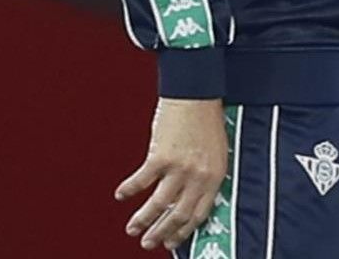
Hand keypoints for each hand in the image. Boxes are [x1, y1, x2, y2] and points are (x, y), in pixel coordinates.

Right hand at [116, 97, 227, 250]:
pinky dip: (129, 190)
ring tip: (132, 229)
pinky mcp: (160, 157)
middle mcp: (198, 176)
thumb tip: (189, 199)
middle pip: (177, 215)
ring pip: (158, 205)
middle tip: (148, 243)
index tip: (172, 242)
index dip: (183, 231)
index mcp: (216, 176)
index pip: (199, 214)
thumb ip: (206, 177)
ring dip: (143, 220)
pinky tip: (121, 195)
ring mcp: (179, 168)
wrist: (197, 95)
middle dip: (161, 233)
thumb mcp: (217, 153)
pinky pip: (141, 181)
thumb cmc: (207, 120)